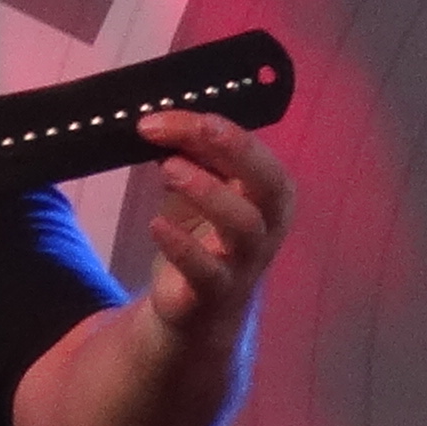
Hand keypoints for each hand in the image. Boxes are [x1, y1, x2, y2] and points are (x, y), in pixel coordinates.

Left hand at [129, 110, 291, 335]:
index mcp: (270, 192)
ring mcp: (246, 261)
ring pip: (244, 225)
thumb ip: (188, 155)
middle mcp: (269, 224)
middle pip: (269, 184)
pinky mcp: (217, 292)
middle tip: (195, 129)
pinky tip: (157, 224)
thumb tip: (161, 121)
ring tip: (168, 168)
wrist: (197, 309)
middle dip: (236, 150)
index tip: (168, 117)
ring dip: (208, 192)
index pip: (254, 152)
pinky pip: (208, 270)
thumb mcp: (196, 189)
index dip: (219, 129)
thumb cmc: (202, 238)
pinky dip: (182, 246)